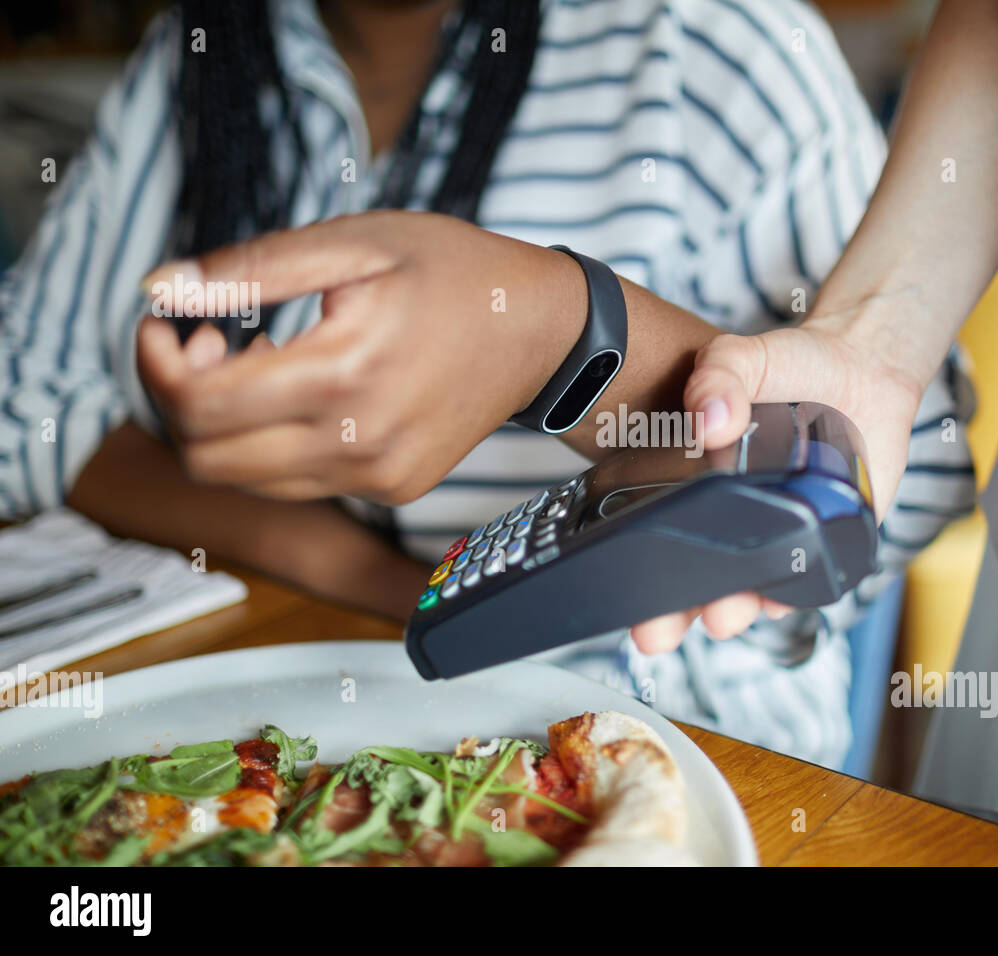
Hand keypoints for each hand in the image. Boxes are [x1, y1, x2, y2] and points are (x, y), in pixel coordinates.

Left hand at [137, 211, 584, 502]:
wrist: (543, 331)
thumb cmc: (454, 273)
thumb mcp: (356, 242)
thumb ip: (254, 268)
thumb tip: (162, 289)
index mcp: (347, 372)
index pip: (201, 405)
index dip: (155, 363)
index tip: (164, 323)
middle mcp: (361, 443)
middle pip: (208, 459)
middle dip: (179, 400)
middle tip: (204, 342)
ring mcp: (380, 476)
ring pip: (246, 481)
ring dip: (224, 427)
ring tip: (257, 362)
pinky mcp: (394, 488)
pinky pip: (299, 483)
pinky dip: (274, 443)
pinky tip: (304, 391)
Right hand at [628, 307, 926, 653]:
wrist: (863, 368)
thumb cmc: (794, 368)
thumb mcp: (742, 358)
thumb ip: (720, 376)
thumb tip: (711, 419)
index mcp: (702, 489)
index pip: (663, 546)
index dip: (643, 583)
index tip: (629, 607)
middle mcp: (739, 521)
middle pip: (700, 586)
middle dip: (677, 616)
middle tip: (659, 629)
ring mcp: (785, 534)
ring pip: (755, 591)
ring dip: (736, 609)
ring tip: (724, 612)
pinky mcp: (832, 538)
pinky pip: (814, 578)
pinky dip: (798, 591)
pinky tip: (781, 595)